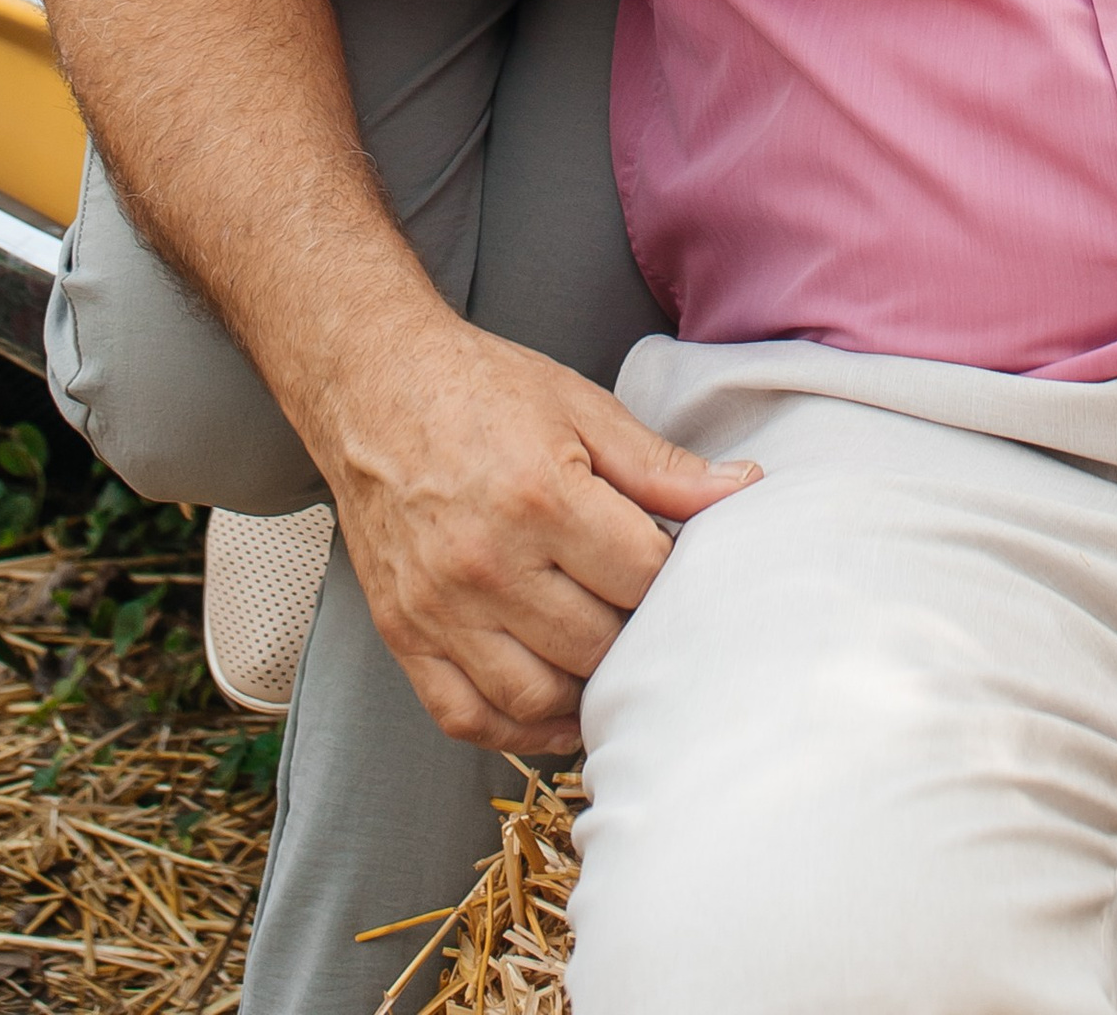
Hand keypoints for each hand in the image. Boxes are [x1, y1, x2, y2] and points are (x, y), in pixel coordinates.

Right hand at [317, 311, 757, 754]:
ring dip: (585, 691)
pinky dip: (515, 728)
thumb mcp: (582, 407)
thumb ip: (661, 466)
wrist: (373, 387)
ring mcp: (439, 608)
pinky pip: (466, 715)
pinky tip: (552, 708)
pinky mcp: (403, 633)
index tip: (677, 565)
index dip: (673, 576)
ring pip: (537, 696)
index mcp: (542, 497)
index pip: (642, 578)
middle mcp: (488, 563)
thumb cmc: (480, 391)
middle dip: (634, 632)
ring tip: (608, 662)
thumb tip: (743, 489)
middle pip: (597, 644)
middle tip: (646, 613)